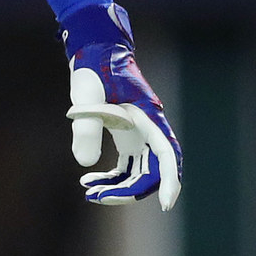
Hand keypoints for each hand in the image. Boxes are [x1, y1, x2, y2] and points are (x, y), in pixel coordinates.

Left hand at [60, 1, 181, 208]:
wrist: (95, 50)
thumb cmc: (94, 68)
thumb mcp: (85, 94)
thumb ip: (85, 126)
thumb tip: (85, 165)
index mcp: (148, 117)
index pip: (166, 155)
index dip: (169, 180)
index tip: (165, 205)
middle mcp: (150, 128)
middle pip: (152, 171)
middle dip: (129, 191)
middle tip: (97, 197)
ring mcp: (140, 134)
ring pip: (139, 173)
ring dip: (119, 188)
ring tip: (89, 192)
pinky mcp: (128, 136)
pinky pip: (127, 167)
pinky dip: (111, 178)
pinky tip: (88, 180)